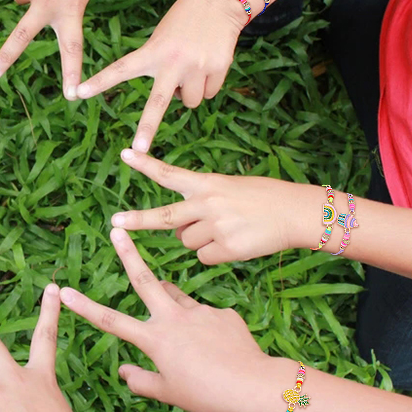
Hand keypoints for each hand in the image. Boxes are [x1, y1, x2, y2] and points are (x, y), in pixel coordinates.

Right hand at [60, 228, 291, 411]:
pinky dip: (204, 326)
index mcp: (156, 340)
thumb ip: (142, 381)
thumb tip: (124, 372)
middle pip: (145, 279)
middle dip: (128, 253)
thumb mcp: (169, 393)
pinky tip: (217, 347)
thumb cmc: (208, 395)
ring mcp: (200, 312)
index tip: (64, 291)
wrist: (254, 385)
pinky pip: (207, 315)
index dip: (84, 306)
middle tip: (116, 230)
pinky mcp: (223, 313)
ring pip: (176, 297)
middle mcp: (174, 319)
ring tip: (177, 324)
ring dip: (168, 299)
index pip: (111, 321)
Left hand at [76, 0, 245, 151]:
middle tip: (137, 149)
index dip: (99, 82)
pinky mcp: (218, 68)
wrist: (222, 0)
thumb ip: (158, 64)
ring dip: (190, 93)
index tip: (78, 93)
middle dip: (147, 129)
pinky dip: (208, 86)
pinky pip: (209, 94)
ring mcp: (197, 66)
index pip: (120, 69)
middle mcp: (173, 61)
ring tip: (192, 68)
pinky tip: (208, 64)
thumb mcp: (162, 36)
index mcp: (153, 51)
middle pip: (157, 103)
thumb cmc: (185, 19)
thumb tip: (173, 98)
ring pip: (190, 102)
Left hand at [110, 149, 322, 263]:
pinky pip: (204, 258)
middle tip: (115, 222)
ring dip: (199, 240)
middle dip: (137, 220)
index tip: (125, 153)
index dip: (146, 164)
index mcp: (208, 183)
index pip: (170, 173)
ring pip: (186, 242)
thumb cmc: (263, 199)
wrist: (296, 213)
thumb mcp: (229, 189)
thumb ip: (201, 205)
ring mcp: (217, 227)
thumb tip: (180, 232)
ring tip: (226, 230)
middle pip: (164, 217)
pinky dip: (214, 255)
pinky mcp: (227, 249)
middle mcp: (208, 204)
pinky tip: (234, 243)